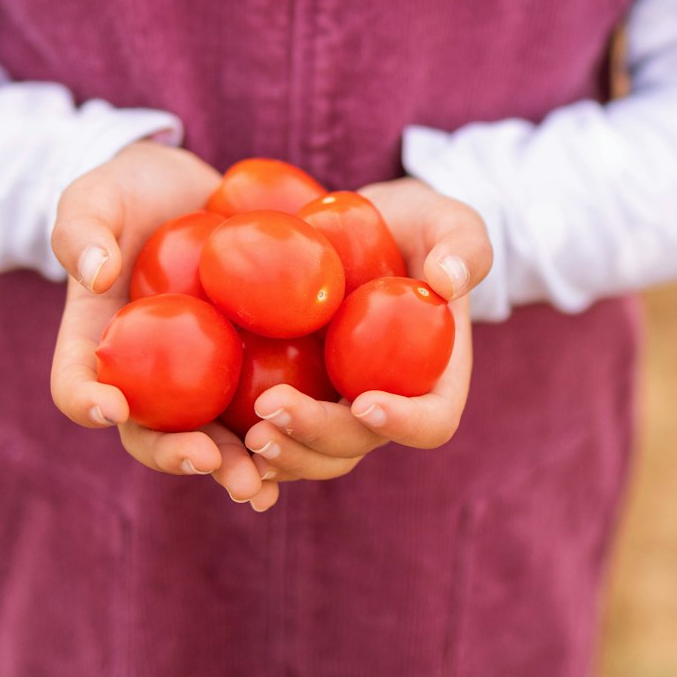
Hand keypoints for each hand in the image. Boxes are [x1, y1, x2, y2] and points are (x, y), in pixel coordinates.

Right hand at [47, 142, 275, 510]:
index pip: (77, 384)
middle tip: (210, 462)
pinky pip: (271, 408)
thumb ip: (83, 226)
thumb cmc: (131, 192)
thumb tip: (93, 273)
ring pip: (215, 438)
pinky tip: (318, 441)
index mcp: (98, 344)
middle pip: (152, 433)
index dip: (87, 401)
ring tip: (261, 484)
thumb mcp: (97, 193)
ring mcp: (203, 379)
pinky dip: (290, 434)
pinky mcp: (255, 368)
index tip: (111, 407)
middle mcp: (149, 377)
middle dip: (179, 455)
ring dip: (238, 466)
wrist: (195, 191)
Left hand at [241, 178, 491, 482]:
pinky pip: (275, 432)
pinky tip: (214, 441)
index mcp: (433, 381)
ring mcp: (336, 407)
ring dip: (281, 452)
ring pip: (313, 454)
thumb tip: (448, 279)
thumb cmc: (417, 226)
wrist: (362, 229)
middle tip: (272, 410)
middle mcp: (385, 406)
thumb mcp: (448, 222)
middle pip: (357, 445)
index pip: (431, 421)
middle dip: (317, 437)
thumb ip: (462, 245)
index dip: (404, 423)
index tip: (367, 400)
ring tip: (245, 431)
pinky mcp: (296, 395)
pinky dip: (247, 447)